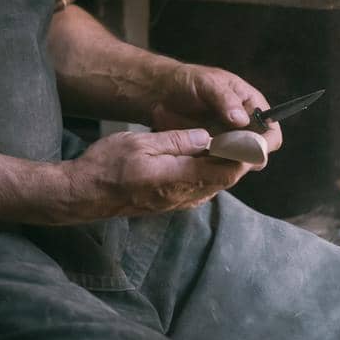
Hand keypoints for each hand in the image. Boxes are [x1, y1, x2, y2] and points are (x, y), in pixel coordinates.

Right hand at [57, 128, 248, 220]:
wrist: (84, 194)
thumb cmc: (106, 166)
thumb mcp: (140, 143)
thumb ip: (176, 141)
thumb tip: (207, 137)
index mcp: (178, 178)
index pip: (226, 170)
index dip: (245, 155)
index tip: (255, 138)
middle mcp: (183, 195)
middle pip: (224, 179)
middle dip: (239, 158)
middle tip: (249, 136)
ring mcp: (176, 202)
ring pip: (213, 184)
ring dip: (224, 165)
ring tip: (231, 142)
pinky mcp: (169, 203)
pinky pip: (199, 188)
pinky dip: (208, 172)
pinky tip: (203, 158)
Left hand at [149, 63, 282, 154]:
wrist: (161, 91)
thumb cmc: (188, 81)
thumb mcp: (206, 83)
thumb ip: (224, 99)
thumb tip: (242, 119)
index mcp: (252, 107)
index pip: (271, 133)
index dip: (264, 144)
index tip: (248, 149)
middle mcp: (244, 128)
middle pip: (257, 154)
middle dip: (242, 158)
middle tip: (221, 153)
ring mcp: (227, 143)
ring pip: (236, 165)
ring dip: (223, 164)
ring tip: (204, 152)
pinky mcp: (210, 153)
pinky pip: (216, 168)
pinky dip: (208, 167)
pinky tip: (195, 157)